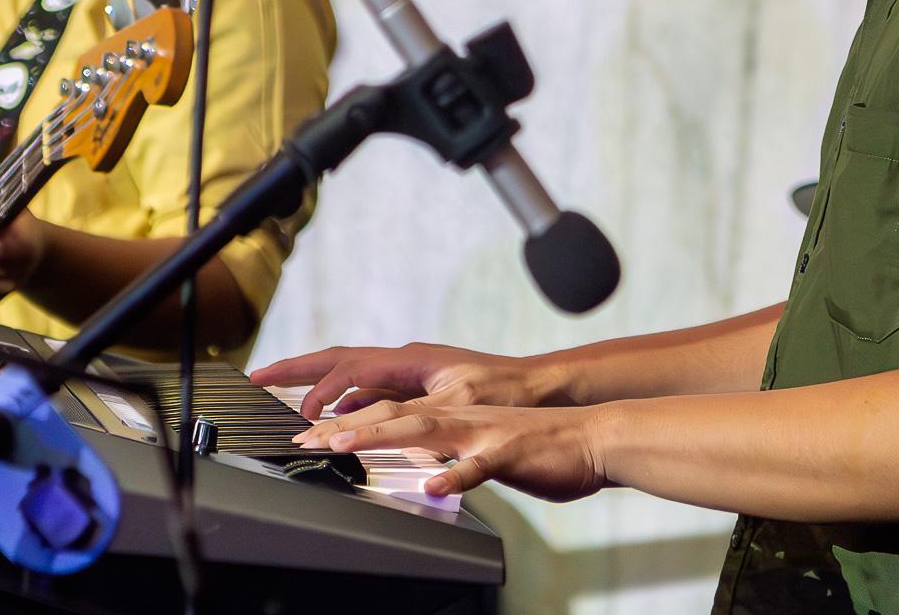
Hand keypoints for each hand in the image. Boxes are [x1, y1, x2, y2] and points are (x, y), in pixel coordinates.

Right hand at [250, 343, 570, 421]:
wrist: (540, 387)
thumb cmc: (505, 391)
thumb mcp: (456, 406)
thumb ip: (408, 416)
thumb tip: (362, 423)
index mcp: (408, 360)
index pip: (345, 367)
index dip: (311, 384)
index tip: (285, 401)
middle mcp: (406, 359)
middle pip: (338, 360)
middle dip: (297, 369)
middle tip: (258, 378)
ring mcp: (413, 370)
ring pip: (353, 373)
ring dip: (319, 384)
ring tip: (290, 398)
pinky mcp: (422, 384)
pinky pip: (371, 388)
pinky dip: (347, 399)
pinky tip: (342, 417)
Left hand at [296, 398, 611, 501]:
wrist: (591, 438)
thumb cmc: (538, 446)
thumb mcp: (482, 443)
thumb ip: (450, 448)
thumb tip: (421, 462)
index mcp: (452, 416)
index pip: (390, 414)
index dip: (348, 422)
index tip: (309, 434)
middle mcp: (461, 417)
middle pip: (395, 417)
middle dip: (348, 426)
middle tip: (307, 437)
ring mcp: (485, 432)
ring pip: (427, 431)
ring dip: (383, 436)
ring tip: (346, 444)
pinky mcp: (510, 452)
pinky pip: (481, 466)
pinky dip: (456, 474)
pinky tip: (434, 485)